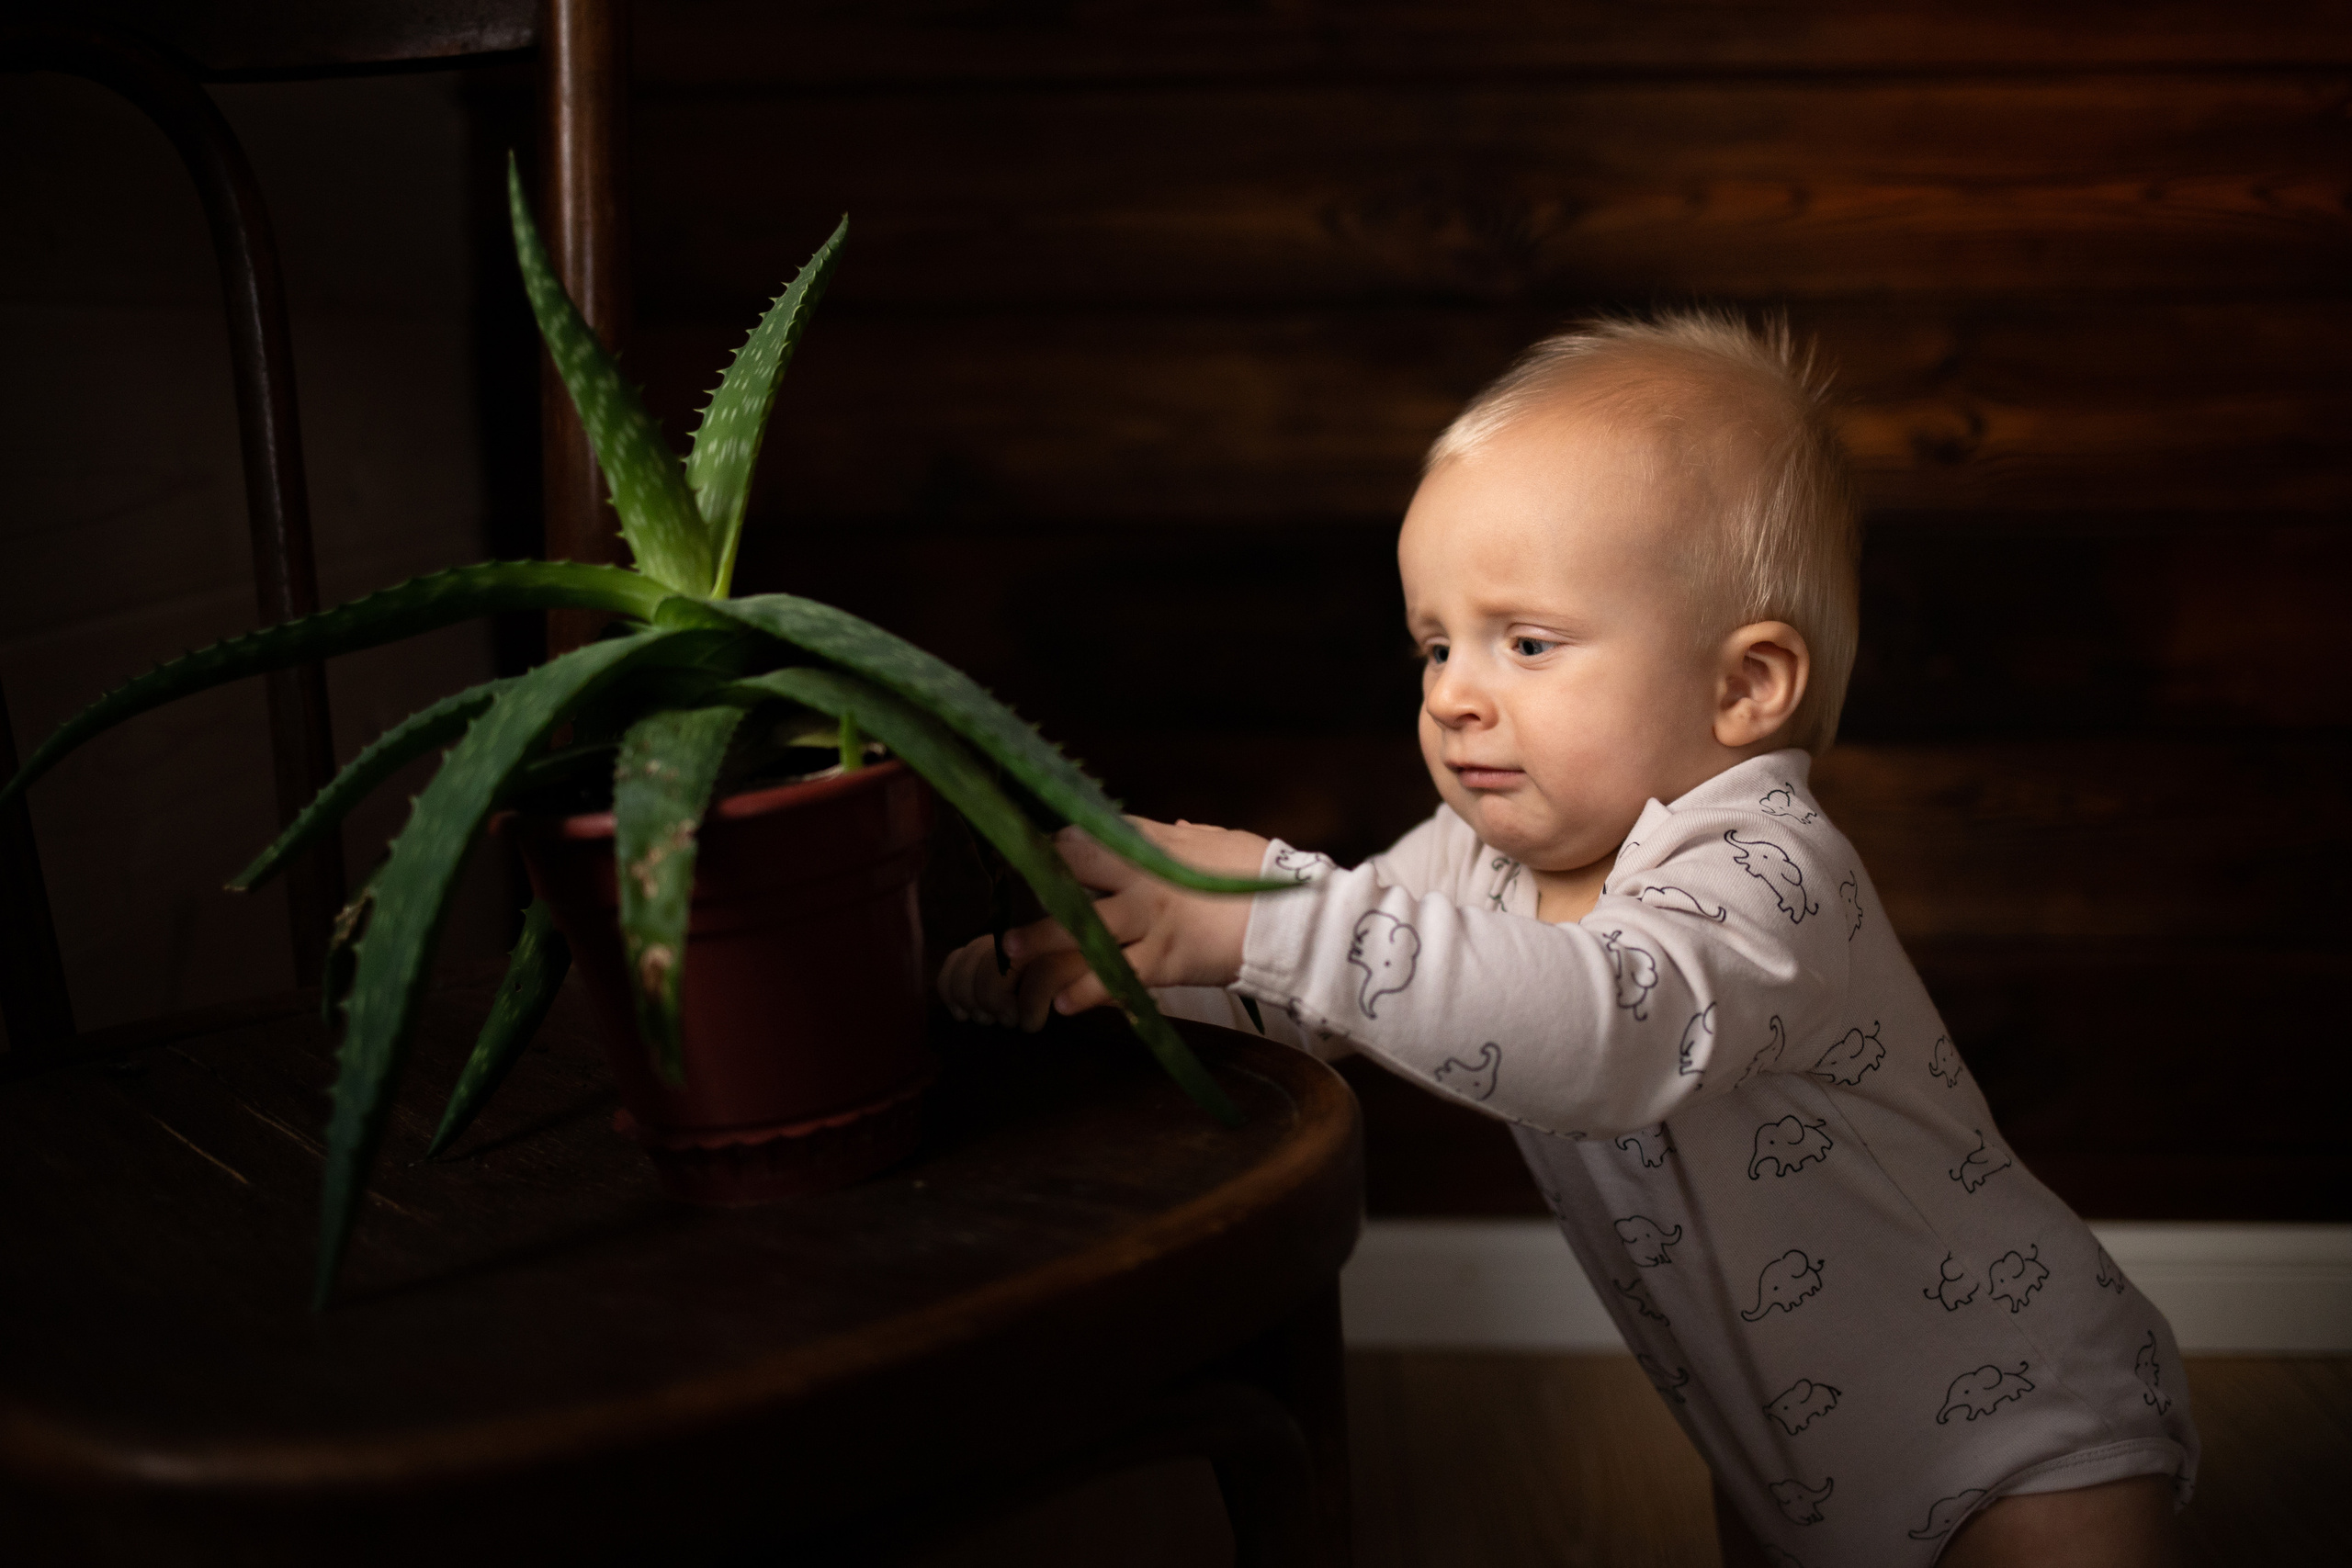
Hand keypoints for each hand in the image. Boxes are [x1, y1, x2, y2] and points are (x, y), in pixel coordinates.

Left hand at [934, 817, 1269, 1029]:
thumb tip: (1174, 828)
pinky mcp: (1162, 962)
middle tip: (1010, 892)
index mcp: (1157, 843)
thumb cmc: (1266, 880)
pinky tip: (1062, 1004)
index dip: (1057, 843)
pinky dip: (1085, 992)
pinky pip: (1112, 978)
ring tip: (1010, 952)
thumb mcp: (1223, 845)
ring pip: (1079, 926)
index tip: (1034, 850)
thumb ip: (1189, 839)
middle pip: (1072, 868)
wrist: (1297, 923)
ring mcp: (1149, 919)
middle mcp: (1143, 876)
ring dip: (1040, 939)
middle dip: (1038, 879)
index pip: (1091, 831)